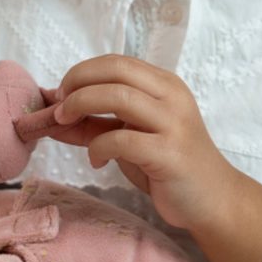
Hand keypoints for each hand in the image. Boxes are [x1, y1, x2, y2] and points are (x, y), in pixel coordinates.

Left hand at [51, 54, 261, 261]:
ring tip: (65, 124)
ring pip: (119, 96)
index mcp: (163, 85)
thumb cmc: (166, 165)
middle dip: (77, 83)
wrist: (212, 200)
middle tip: (58, 107)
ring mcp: (173, 124)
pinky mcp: (169, 154)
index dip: (82, 72)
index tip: (60, 92)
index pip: (117, 62)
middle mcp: (171, 97)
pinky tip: (96, 160)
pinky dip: (98, 146)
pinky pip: (123, 140)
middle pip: (116, 70)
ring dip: (81, 105)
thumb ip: (93, 123)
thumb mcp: (128, 137)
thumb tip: (49, 113)